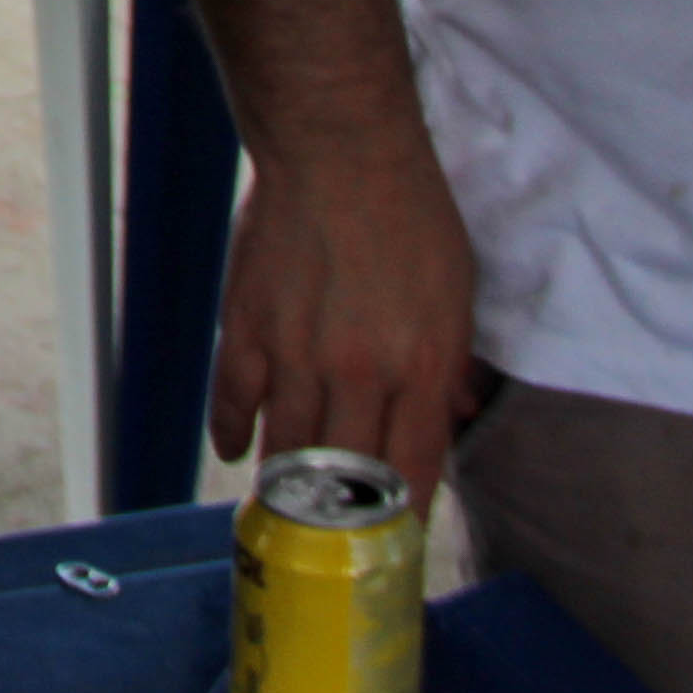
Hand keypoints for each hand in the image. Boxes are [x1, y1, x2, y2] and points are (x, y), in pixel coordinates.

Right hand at [213, 118, 484, 501]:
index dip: (405, 516)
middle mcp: (361, 372)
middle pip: (349, 475)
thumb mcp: (458, 290)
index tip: (397, 541)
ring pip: (289, 452)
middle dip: (346, 517)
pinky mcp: (247, 327)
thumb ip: (455, 362)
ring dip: (289, 489)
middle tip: (339, 537)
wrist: (340, 151)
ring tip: (289, 510)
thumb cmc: (411, 213)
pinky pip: (234, 401)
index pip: (414, 470)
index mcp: (421, 366)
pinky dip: (234, 434)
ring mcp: (297, 354)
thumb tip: (457, 415)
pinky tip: (239, 452)